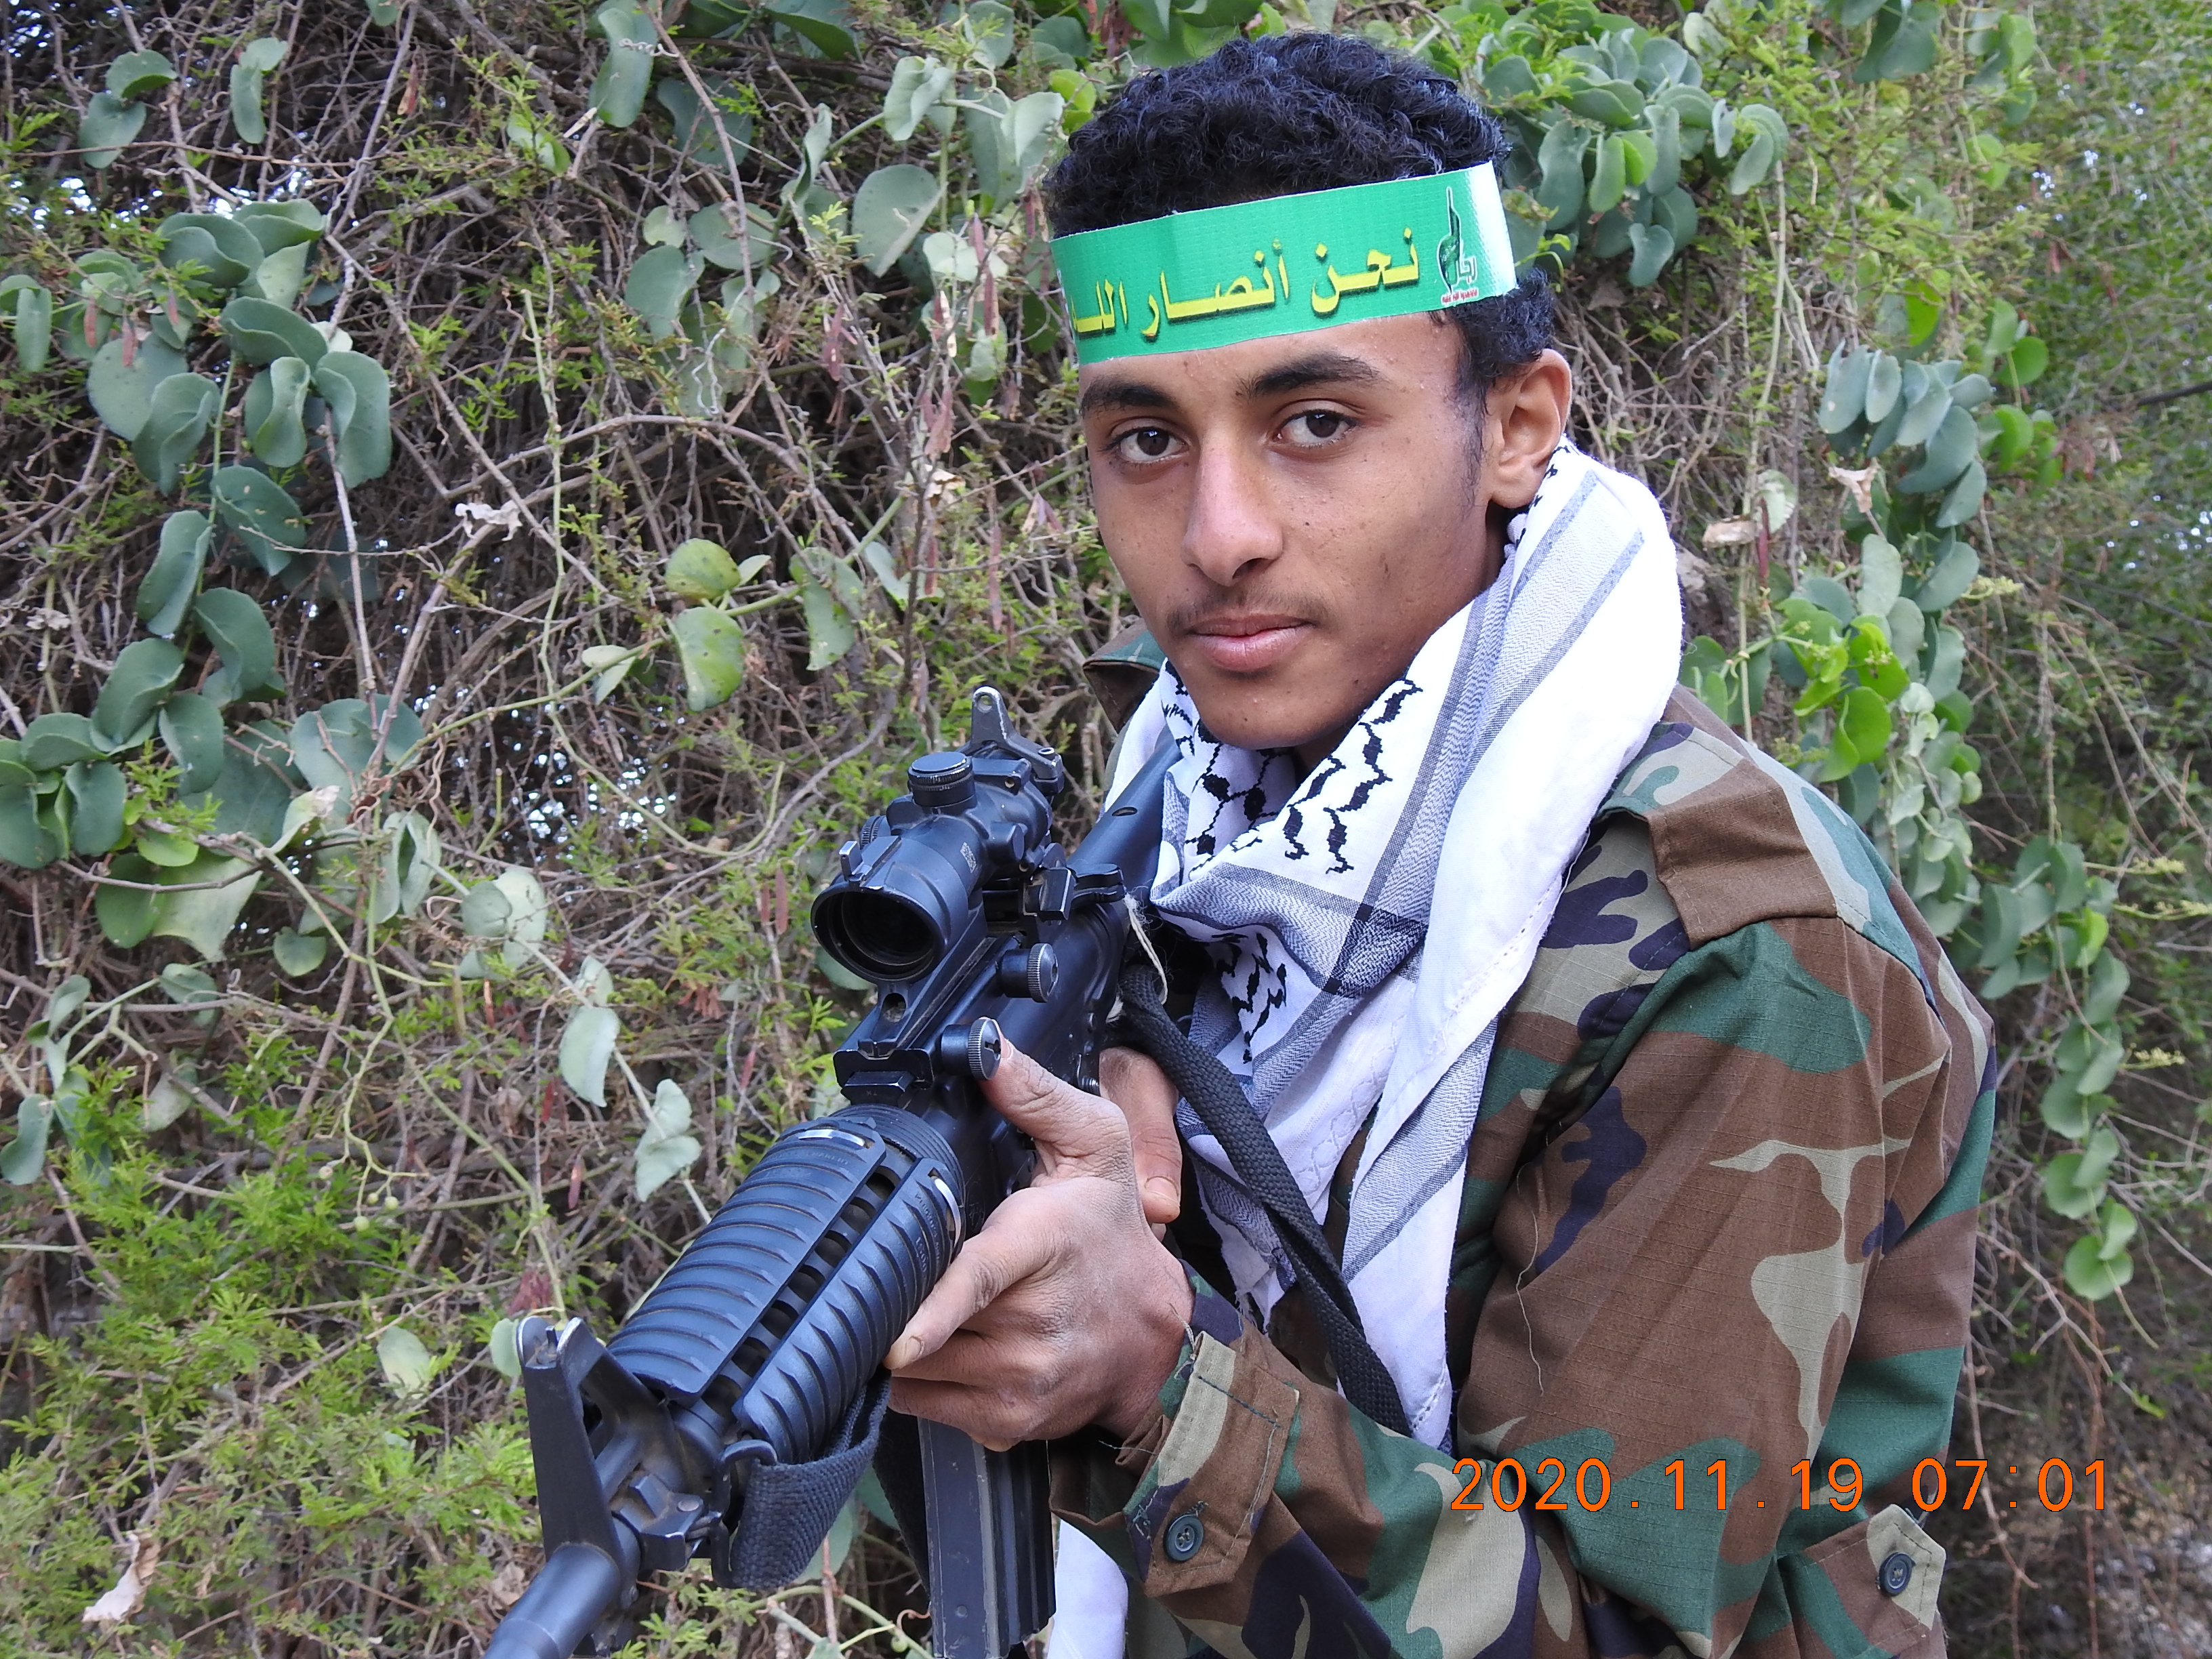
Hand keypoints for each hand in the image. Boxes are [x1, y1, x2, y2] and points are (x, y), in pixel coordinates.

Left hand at [884, 1042, 1194, 1447]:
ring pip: (917, 1367)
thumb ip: (1037, 1095)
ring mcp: (1021, 1379)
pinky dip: (918, 1378)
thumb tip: (985, 1049)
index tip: (896, 1338)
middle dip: (901, 1292)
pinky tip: (946, 1347)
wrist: (1154, 1335)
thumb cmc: (1111, 1230)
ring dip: (906, 1340)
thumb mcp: (1096, 1145)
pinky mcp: (1005, 1422)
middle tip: (913, 1264)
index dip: (934, 1310)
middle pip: (925, 1318)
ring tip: (933, 1305)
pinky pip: (922, 1403)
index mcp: (1043, 1245)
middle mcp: (1033, 1323)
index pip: (981, 1280)